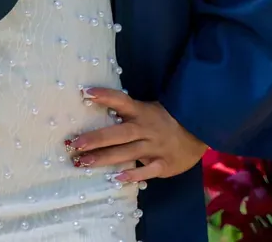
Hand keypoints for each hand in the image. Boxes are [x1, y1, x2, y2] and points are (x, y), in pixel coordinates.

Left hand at [65, 87, 206, 184]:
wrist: (199, 131)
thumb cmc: (166, 120)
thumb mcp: (149, 110)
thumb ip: (128, 113)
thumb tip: (97, 107)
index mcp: (142, 112)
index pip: (121, 101)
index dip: (105, 96)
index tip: (85, 93)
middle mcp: (146, 129)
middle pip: (117, 133)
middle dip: (95, 138)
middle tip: (73, 143)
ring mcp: (154, 147)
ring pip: (126, 152)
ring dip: (104, 158)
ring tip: (83, 162)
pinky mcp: (163, 163)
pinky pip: (147, 170)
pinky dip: (133, 174)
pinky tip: (116, 178)